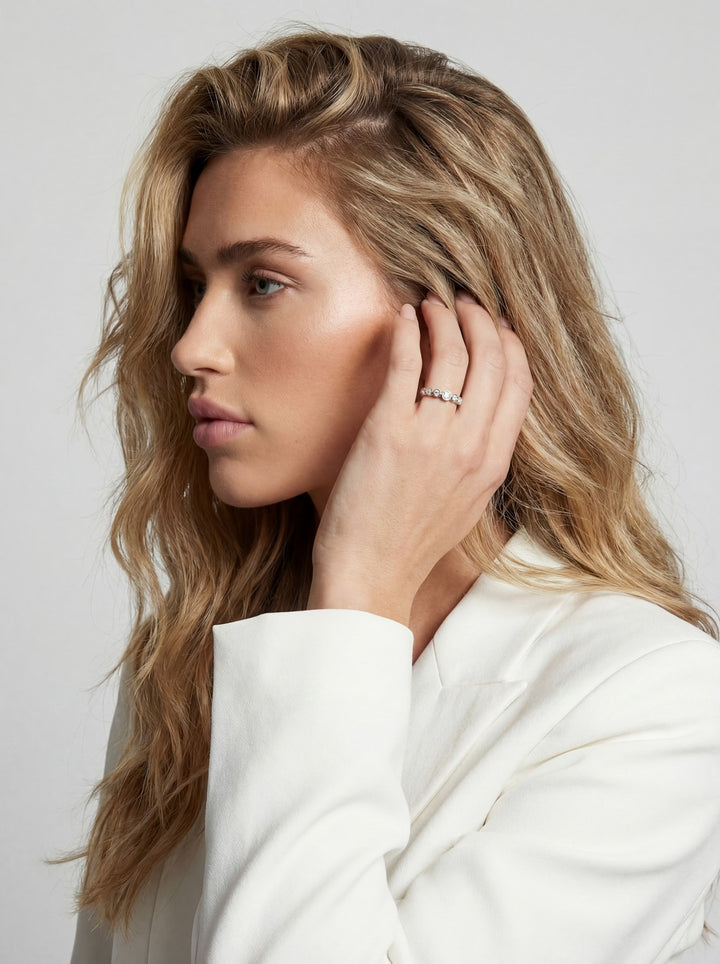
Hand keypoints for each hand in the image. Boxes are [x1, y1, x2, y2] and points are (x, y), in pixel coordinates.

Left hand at [307, 290, 532, 625]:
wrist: (372, 575)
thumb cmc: (411, 543)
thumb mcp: (466, 502)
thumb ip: (479, 457)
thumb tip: (477, 414)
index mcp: (493, 462)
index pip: (519, 384)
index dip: (510, 344)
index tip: (496, 325)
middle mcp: (471, 445)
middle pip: (492, 359)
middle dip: (481, 319)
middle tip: (463, 301)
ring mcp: (431, 437)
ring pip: (453, 353)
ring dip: (444, 317)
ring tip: (431, 303)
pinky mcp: (388, 431)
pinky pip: (407, 363)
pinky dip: (408, 331)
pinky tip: (403, 317)